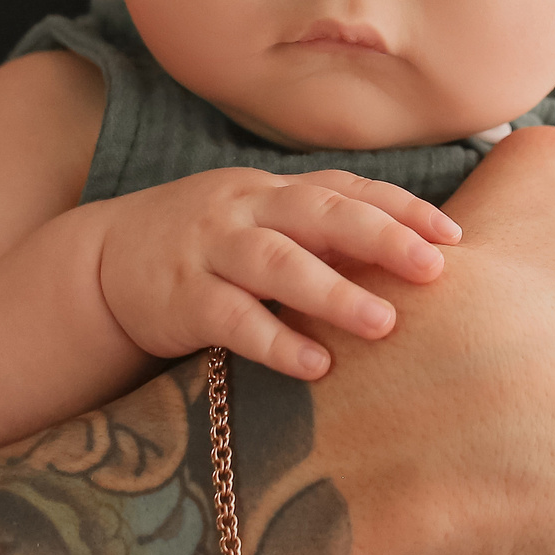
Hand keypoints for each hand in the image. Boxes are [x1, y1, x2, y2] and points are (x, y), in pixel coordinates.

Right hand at [93, 166, 459, 380]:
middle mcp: (245, 209)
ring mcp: (210, 250)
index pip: (346, 190)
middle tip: (433, 270)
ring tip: (384, 323)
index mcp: (273, 191)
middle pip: (320, 213)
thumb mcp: (262, 227)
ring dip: (333, 292)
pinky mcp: (181, 299)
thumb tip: (415, 259)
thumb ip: (322, 237)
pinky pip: (231, 318)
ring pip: (276, 262)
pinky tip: (316, 365)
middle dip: (381, 237)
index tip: (451, 237)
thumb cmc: (209, 250)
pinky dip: (275, 341)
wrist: (103, 265)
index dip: (400, 209)